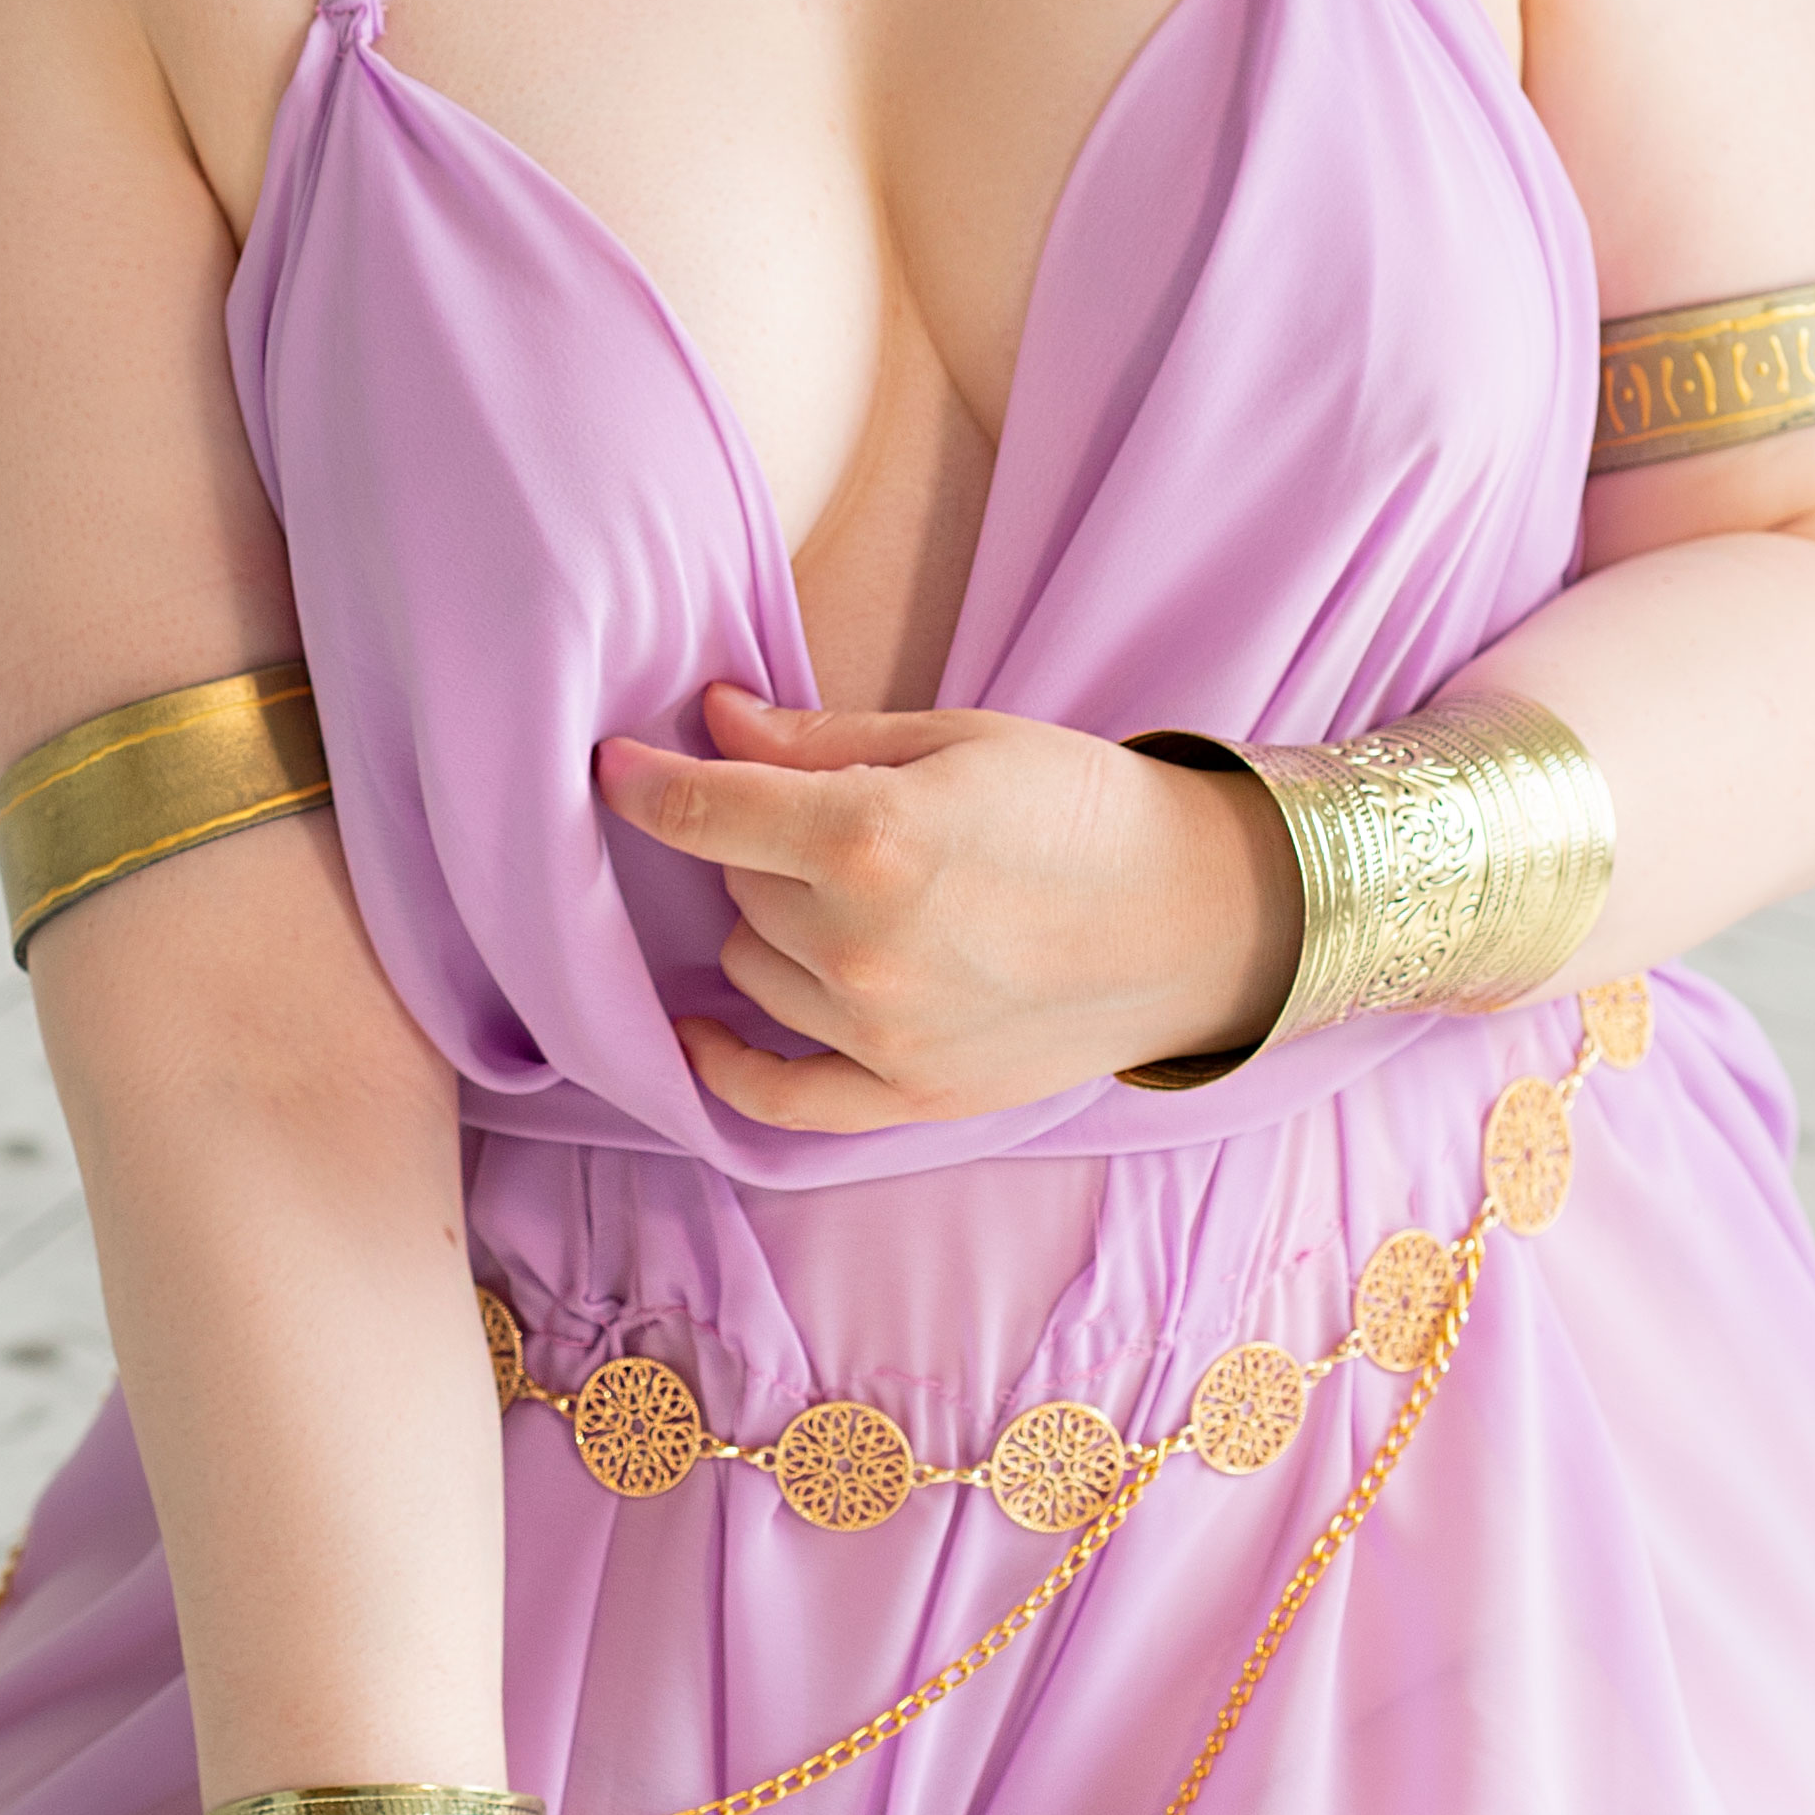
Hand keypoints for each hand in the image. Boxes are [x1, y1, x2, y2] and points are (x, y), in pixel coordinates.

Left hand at [597, 685, 1296, 1132]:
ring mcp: (883, 1033)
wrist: (1202, 918)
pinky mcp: (911, 1095)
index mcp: (872, 838)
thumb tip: (710, 719)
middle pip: (737, 886)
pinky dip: (729, 1063)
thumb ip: (820, 741)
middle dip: (764, 844)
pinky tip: (699, 1034)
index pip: (707, 813)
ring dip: (775, 928)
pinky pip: (777, 1095)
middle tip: (841, 818)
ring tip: (862, 896)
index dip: (647, 783)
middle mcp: (863, 947)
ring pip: (751, 968)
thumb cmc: (1087, 806)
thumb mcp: (957, 738)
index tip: (612, 765)